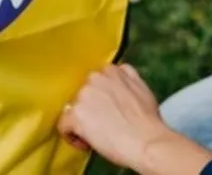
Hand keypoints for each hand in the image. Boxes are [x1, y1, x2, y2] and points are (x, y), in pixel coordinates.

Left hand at [58, 64, 211, 174]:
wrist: (145, 139)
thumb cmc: (147, 119)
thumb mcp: (141, 87)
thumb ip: (127, 76)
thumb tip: (119, 74)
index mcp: (110, 70)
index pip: (95, 81)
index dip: (99, 97)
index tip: (106, 110)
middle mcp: (94, 78)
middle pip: (82, 94)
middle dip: (89, 108)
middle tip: (102, 123)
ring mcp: (83, 95)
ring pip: (72, 109)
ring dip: (81, 121)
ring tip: (96, 134)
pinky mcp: (76, 115)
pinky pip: (64, 125)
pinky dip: (72, 136)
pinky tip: (87, 142)